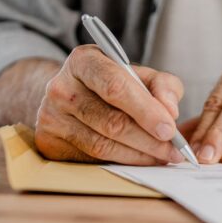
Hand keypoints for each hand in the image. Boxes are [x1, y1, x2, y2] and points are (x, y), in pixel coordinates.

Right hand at [34, 45, 185, 164]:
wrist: (69, 95)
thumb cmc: (112, 83)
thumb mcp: (139, 74)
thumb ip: (163, 86)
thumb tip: (170, 111)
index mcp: (83, 60)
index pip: (116, 86)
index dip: (146, 110)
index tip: (170, 129)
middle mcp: (60, 86)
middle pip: (111, 121)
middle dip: (149, 139)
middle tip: (173, 150)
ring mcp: (50, 116)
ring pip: (102, 145)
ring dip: (138, 155)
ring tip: (162, 156)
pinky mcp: (48, 141)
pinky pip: (91, 158)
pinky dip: (121, 162)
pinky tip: (139, 159)